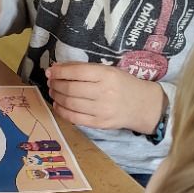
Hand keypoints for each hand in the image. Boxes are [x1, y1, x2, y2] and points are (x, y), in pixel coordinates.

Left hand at [46, 63, 164, 132]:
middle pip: (70, 89)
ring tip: (53, 92)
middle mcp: (104, 92)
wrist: (142, 105)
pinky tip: (58, 105)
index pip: (77, 72)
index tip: (50, 71)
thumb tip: (57, 68)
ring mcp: (101, 110)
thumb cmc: (123, 84)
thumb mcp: (108, 70)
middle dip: (55, 85)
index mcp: (107, 75)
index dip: (60, 72)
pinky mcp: (99, 123)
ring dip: (56, 97)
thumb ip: (84, 69)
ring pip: (69, 103)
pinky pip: (74, 118)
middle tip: (51, 82)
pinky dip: (62, 111)